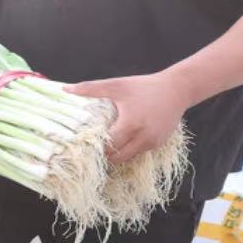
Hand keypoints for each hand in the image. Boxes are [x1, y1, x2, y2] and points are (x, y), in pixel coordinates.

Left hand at [64, 72, 192, 163]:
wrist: (177, 89)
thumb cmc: (144, 86)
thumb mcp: (117, 85)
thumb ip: (91, 88)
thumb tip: (66, 89)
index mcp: (131, 125)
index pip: (108, 146)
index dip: (95, 146)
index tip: (84, 143)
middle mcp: (143, 138)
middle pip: (117, 157)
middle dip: (104, 154)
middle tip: (92, 147)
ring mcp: (152, 143)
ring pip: (128, 157)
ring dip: (117, 153)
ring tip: (105, 144)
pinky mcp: (159, 144)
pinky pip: (139, 152)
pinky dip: (129, 149)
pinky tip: (122, 140)